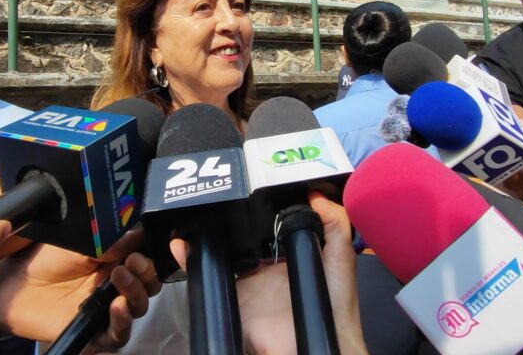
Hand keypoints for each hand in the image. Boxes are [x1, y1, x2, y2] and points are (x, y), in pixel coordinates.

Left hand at [0, 229, 159, 349]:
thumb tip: (138, 234)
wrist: (14, 285)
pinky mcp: (94, 331)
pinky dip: (122, 321)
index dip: (150, 256)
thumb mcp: (79, 243)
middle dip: (146, 274)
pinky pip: (117, 334)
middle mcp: (116, 285)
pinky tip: (117, 307)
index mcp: (117, 260)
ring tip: (121, 278)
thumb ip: (109, 243)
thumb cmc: (45, 259)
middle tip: (132, 262)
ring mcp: (106, 309)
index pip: (146, 261)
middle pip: (149, 285)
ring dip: (135, 293)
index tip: (141, 249)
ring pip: (138, 308)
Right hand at [169, 193, 366, 354]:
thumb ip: (335, 224)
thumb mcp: (341, 258)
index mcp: (291, 256)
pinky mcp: (231, 299)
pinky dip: (190, 260)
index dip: (258, 207)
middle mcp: (266, 268)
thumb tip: (316, 193)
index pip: (270, 225)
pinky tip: (182, 244)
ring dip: (205, 236)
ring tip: (193, 213)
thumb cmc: (335, 305)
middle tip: (214, 196)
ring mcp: (246, 283)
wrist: (318, 347)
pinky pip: (206, 277)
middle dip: (226, 218)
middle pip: (241, 237)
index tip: (246, 184)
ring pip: (220, 254)